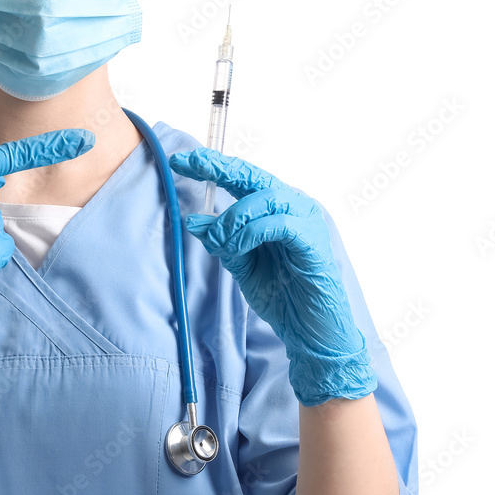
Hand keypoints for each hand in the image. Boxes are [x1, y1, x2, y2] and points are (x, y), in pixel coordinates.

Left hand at [169, 149, 376, 405]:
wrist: (311, 334)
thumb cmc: (282, 296)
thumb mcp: (241, 265)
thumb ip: (222, 241)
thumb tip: (193, 220)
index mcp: (275, 210)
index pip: (242, 179)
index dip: (212, 166)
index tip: (180, 160)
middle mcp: (293, 208)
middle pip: (253, 176)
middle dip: (218, 168)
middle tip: (189, 164)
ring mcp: (306, 222)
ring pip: (265, 198)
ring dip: (233, 216)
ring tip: (217, 239)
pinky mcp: (314, 243)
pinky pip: (280, 224)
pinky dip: (252, 232)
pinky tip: (235, 246)